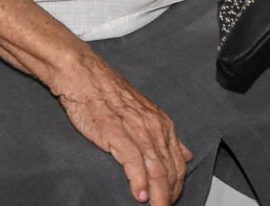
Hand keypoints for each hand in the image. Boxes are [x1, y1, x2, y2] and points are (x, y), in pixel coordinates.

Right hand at [49, 52, 190, 203]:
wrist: (83, 75)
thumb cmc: (108, 94)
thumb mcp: (144, 112)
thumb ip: (166, 136)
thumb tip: (186, 154)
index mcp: (162, 123)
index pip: (178, 163)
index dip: (177, 186)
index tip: (172, 199)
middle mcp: (154, 127)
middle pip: (170, 170)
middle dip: (170, 194)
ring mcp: (137, 130)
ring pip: (156, 170)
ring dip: (158, 195)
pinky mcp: (117, 133)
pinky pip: (133, 162)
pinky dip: (139, 182)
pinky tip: (139, 196)